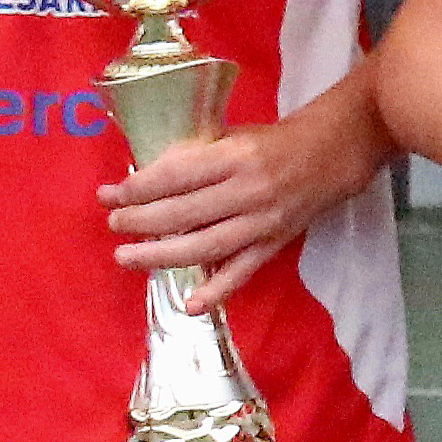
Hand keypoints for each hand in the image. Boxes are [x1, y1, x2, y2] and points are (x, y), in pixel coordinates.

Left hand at [102, 122, 340, 299]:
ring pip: (205, 247)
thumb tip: (146, 181)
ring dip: (161, 255)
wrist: (333, 154)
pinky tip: (191, 306)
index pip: (175, 177)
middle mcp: (247, 192)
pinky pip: (242, 272)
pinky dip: (218, 291)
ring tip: (126, 257)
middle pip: (183, 214)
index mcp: (234, 157)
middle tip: (113, 225)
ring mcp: (261, 223)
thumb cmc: (273, 140)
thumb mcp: (231, 136)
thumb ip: (194, 157)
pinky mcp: (274, 245)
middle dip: (140, 221)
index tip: (108, 195)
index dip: (136, 189)